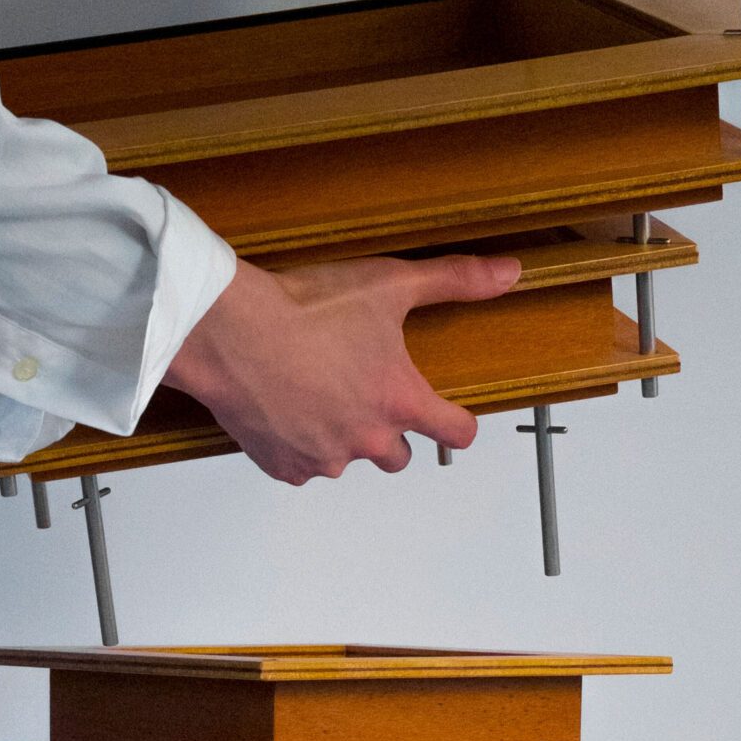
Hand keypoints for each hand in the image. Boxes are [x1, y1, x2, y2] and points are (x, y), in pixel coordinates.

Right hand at [166, 252, 520, 484]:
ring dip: (340, 436)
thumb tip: (508, 273)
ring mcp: (325, 459)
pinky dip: (298, 444)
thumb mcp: (390, 283)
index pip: (457, 434)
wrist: (231, 331)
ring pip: (346, 460)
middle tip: (362, 392)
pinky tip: (285, 408)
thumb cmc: (307, 309)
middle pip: (400, 457)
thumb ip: (454, 280)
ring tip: (316, 393)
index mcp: (401, 402)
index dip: (459, 424)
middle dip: (389, 431)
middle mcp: (369, 440)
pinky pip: (302, 466)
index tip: (452, 418)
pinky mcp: (285, 467)